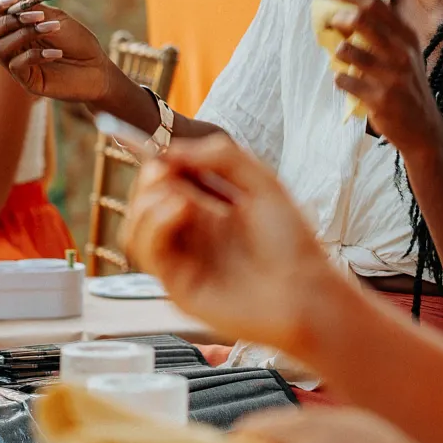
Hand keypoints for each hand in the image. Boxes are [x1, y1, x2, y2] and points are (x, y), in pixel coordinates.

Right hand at [0, 0, 114, 102]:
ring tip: (51, 28)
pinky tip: (56, 53)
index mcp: (15, 31)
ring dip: (25, 34)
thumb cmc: (78, 41)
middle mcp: (12, 48)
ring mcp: (18, 66)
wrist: (99, 68)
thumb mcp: (54, 17)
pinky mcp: (28, 82)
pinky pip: (17, 66)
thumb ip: (27, 7)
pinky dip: (35, 54)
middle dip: (6, 21)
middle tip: (34, 16)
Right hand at [123, 135, 348, 354]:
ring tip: (177, 196)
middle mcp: (192, 236)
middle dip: (149, 182)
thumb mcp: (263, 183)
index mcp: (210, 212)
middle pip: (145, 204)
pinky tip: (181, 209)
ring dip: (147, 205)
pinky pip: (149, 254)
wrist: (306, 291)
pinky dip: (156, 226)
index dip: (159, 165)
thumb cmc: (292, 243)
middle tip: (162, 169)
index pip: (166, 184)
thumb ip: (222, 156)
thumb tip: (172, 150)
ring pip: (136, 230)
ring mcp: (184, 262)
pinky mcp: (179, 287)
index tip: (161, 150)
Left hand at [317, 0, 442, 155]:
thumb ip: (382, 37)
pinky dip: (339, 79)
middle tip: (326, 22)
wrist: (424, 130)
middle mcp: (402, 52)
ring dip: (337, 53)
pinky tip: (348, 83)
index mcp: (407, 37)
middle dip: (337, 17)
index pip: (375, 4)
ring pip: (347, 50)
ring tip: (342, 61)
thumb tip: (343, 17)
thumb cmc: (408, 88)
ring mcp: (391, 75)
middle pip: (361, 19)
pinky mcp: (380, 98)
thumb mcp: (405, 57)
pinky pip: (344, 80)